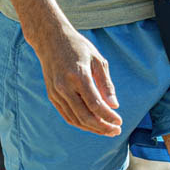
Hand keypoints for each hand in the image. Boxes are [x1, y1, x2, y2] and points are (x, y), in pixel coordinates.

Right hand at [30, 22, 121, 136]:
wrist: (50, 39)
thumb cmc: (77, 47)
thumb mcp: (97, 59)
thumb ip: (106, 84)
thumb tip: (114, 105)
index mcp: (78, 76)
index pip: (95, 104)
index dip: (109, 116)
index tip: (119, 121)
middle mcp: (64, 86)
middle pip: (85, 116)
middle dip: (102, 127)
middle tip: (116, 131)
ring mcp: (56, 92)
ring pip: (75, 119)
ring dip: (92, 128)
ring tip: (106, 130)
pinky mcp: (52, 95)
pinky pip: (67, 115)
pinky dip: (80, 123)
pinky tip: (92, 124)